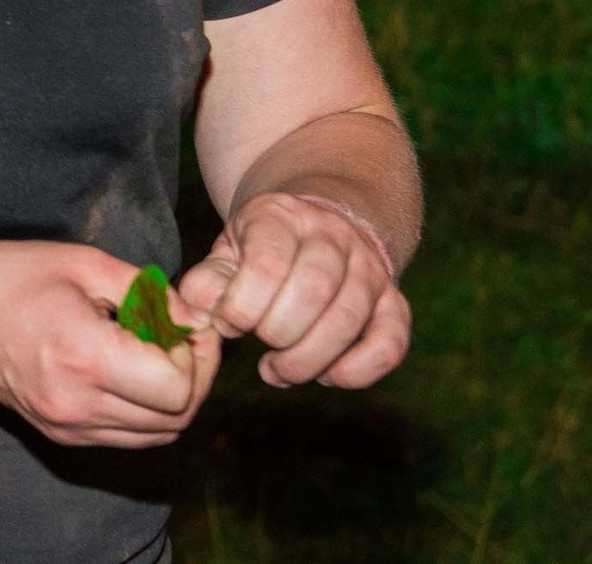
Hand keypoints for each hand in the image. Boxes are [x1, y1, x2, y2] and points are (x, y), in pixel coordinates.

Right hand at [0, 242, 220, 449]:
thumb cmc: (8, 276)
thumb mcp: (82, 263)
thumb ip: (147, 292)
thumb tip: (195, 321)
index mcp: (84, 356)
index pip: (177, 389)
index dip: (195, 357)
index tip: (182, 325)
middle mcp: (77, 404)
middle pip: (176, 419)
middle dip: (195, 379)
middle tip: (184, 340)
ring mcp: (67, 426)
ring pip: (158, 436)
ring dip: (173, 399)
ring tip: (159, 355)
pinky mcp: (61, 434)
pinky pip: (128, 437)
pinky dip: (145, 411)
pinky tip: (130, 372)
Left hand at [178, 193, 409, 388]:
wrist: (315, 229)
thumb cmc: (260, 251)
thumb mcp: (227, 252)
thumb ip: (208, 280)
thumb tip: (197, 311)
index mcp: (281, 216)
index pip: (269, 263)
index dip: (243, 306)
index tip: (227, 326)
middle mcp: (333, 236)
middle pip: (314, 290)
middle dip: (278, 333)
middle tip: (259, 348)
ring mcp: (370, 268)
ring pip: (350, 318)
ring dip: (309, 358)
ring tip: (279, 370)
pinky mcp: (394, 302)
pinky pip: (391, 342)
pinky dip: (358, 370)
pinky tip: (325, 376)